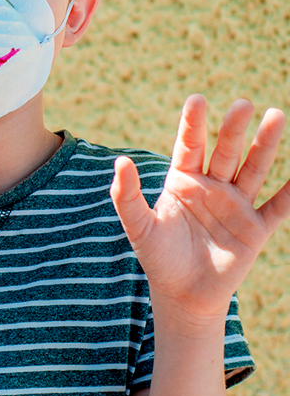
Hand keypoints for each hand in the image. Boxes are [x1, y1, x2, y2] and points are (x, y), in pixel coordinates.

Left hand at [111, 94, 289, 325]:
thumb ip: (126, 195)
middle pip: (224, 152)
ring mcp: (235, 206)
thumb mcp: (137, 226)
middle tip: (241, 103)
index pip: (189, 146)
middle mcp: (211, 187)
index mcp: (182, 181)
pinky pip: (277, 207)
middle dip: (233, 129)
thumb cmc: (158, 257)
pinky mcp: (255, 228)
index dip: (193, 124)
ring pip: (253, 169)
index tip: (197, 100)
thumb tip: (121, 162)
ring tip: (276, 116)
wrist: (183, 294)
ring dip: (264, 145)